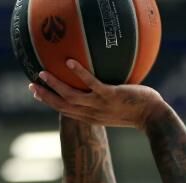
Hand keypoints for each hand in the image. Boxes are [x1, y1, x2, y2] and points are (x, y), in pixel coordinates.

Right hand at [30, 61, 165, 129]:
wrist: (155, 118)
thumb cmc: (139, 111)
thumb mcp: (117, 109)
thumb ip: (105, 100)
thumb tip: (99, 85)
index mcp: (93, 118)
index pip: (67, 111)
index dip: (50, 102)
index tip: (37, 93)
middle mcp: (94, 114)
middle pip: (63, 106)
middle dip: (46, 97)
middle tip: (31, 85)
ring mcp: (101, 105)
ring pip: (72, 96)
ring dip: (55, 85)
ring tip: (43, 72)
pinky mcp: (112, 96)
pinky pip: (92, 83)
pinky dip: (80, 73)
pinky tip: (70, 62)